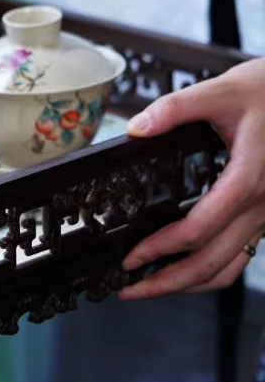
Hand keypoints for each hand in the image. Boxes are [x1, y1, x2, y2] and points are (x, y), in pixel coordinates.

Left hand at [120, 58, 264, 298]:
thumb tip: (138, 127)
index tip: (132, 257)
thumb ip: (175, 109)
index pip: (201, 228)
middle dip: (169, 283)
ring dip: (189, 284)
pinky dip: (210, 271)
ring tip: (151, 288)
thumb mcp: (220, 91)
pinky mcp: (264, 215)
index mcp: (249, 179)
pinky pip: (239, 255)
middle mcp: (262, 205)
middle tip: (130, 290)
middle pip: (213, 262)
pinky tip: (183, 270)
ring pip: (230, 267)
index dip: (162, 248)